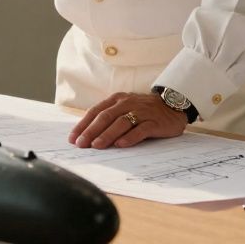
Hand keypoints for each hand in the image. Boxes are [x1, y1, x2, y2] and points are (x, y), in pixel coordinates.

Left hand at [68, 91, 186, 148]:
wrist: (172, 105)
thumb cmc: (143, 110)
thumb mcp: (124, 108)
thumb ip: (109, 117)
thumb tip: (87, 134)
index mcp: (117, 100)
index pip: (96, 112)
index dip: (83, 125)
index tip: (73, 138)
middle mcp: (127, 103)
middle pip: (106, 117)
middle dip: (91, 131)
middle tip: (81, 144)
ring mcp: (141, 112)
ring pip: (121, 123)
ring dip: (107, 134)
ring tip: (97, 145)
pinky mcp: (154, 122)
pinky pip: (141, 129)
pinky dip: (130, 137)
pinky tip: (121, 144)